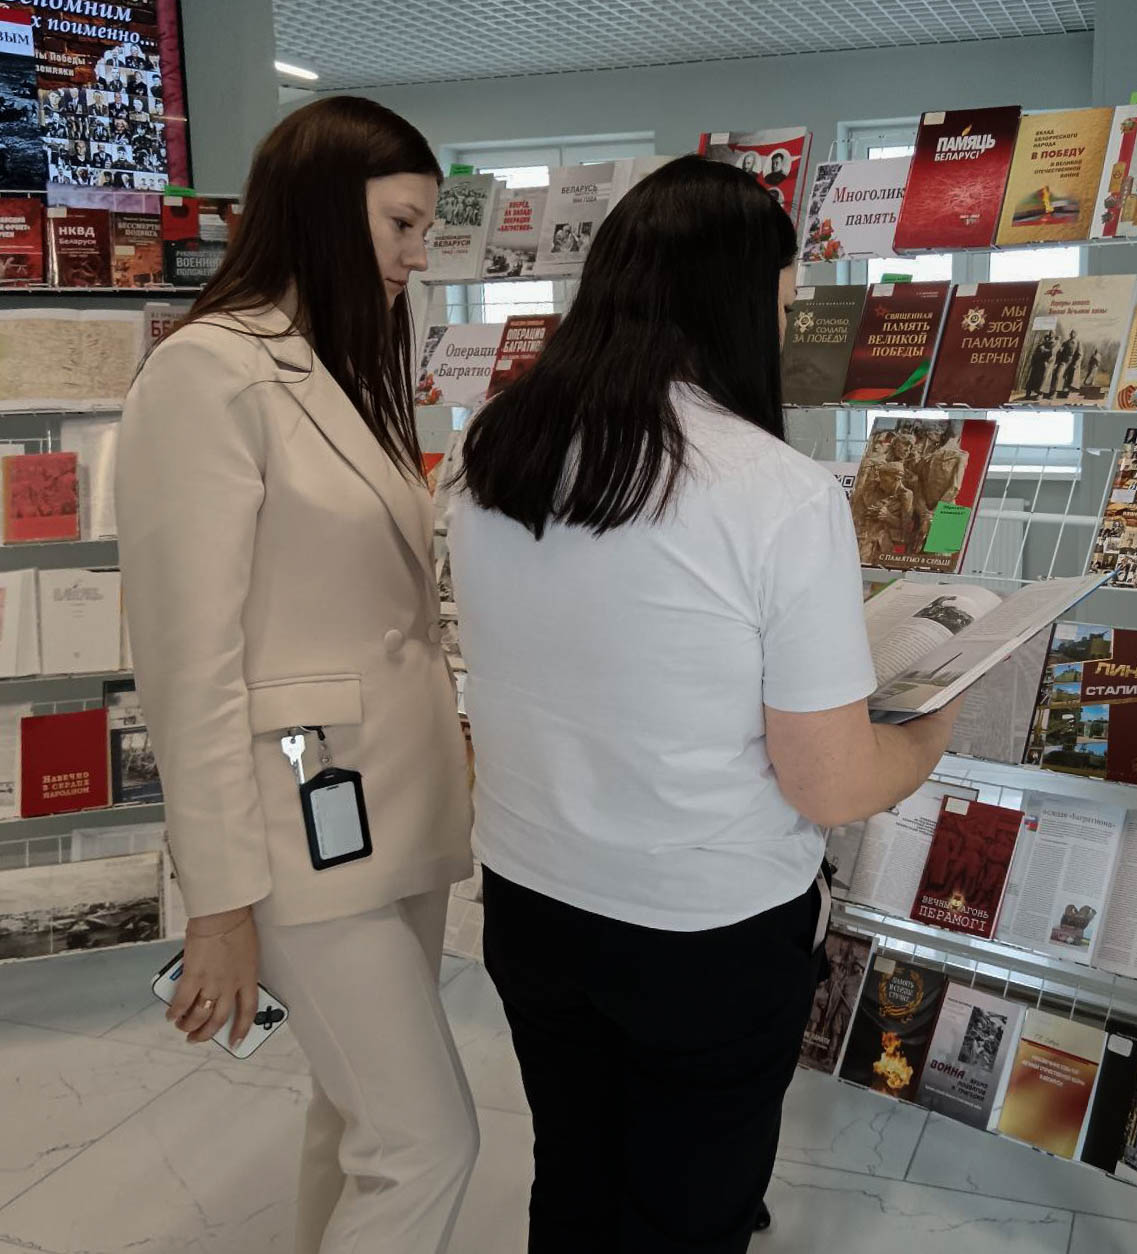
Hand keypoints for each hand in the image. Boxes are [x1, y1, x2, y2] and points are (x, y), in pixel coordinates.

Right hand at [167, 906, 258, 1049]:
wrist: (222, 914)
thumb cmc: (235, 926)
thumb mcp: (247, 955)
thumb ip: (237, 974)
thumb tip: (220, 988)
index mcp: (248, 978)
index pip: (248, 1012)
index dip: (242, 1030)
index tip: (236, 1042)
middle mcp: (231, 985)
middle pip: (219, 1019)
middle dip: (206, 1034)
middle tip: (196, 1038)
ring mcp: (212, 982)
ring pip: (199, 1016)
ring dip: (189, 1026)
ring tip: (182, 1027)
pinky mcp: (193, 976)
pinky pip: (182, 1002)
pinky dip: (175, 1011)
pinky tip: (171, 1015)